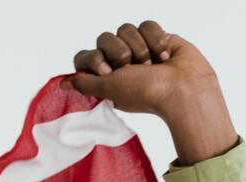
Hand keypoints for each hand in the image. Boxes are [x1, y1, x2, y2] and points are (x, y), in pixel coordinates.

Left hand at [64, 21, 235, 164]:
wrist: (183, 88)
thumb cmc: (146, 93)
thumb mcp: (108, 89)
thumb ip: (85, 84)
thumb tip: (63, 83)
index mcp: (107, 76)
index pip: (87, 55)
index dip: (96, 59)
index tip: (107, 71)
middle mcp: (121, 62)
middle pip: (106, 38)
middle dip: (120, 52)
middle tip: (133, 67)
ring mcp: (140, 49)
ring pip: (127, 29)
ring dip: (141, 47)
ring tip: (152, 64)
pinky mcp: (159, 38)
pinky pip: (147, 25)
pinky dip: (157, 39)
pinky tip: (165, 56)